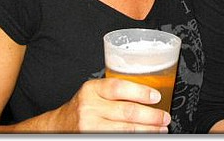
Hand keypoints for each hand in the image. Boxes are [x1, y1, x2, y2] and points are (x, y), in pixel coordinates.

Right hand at [50, 78, 170, 132]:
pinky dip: (135, 138)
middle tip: (164, 117)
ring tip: (160, 129)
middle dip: (151, 116)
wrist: (59, 126)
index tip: (157, 97)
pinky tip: (144, 136)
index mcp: (92, 89)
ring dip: (147, 130)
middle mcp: (89, 108)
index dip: (141, 92)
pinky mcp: (92, 140)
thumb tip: (149, 95)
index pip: (119, 88)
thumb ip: (116, 91)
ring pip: (125, 130)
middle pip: (127, 112)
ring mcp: (89, 127)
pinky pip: (117, 138)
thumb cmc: (83, 107)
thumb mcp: (95, 92)